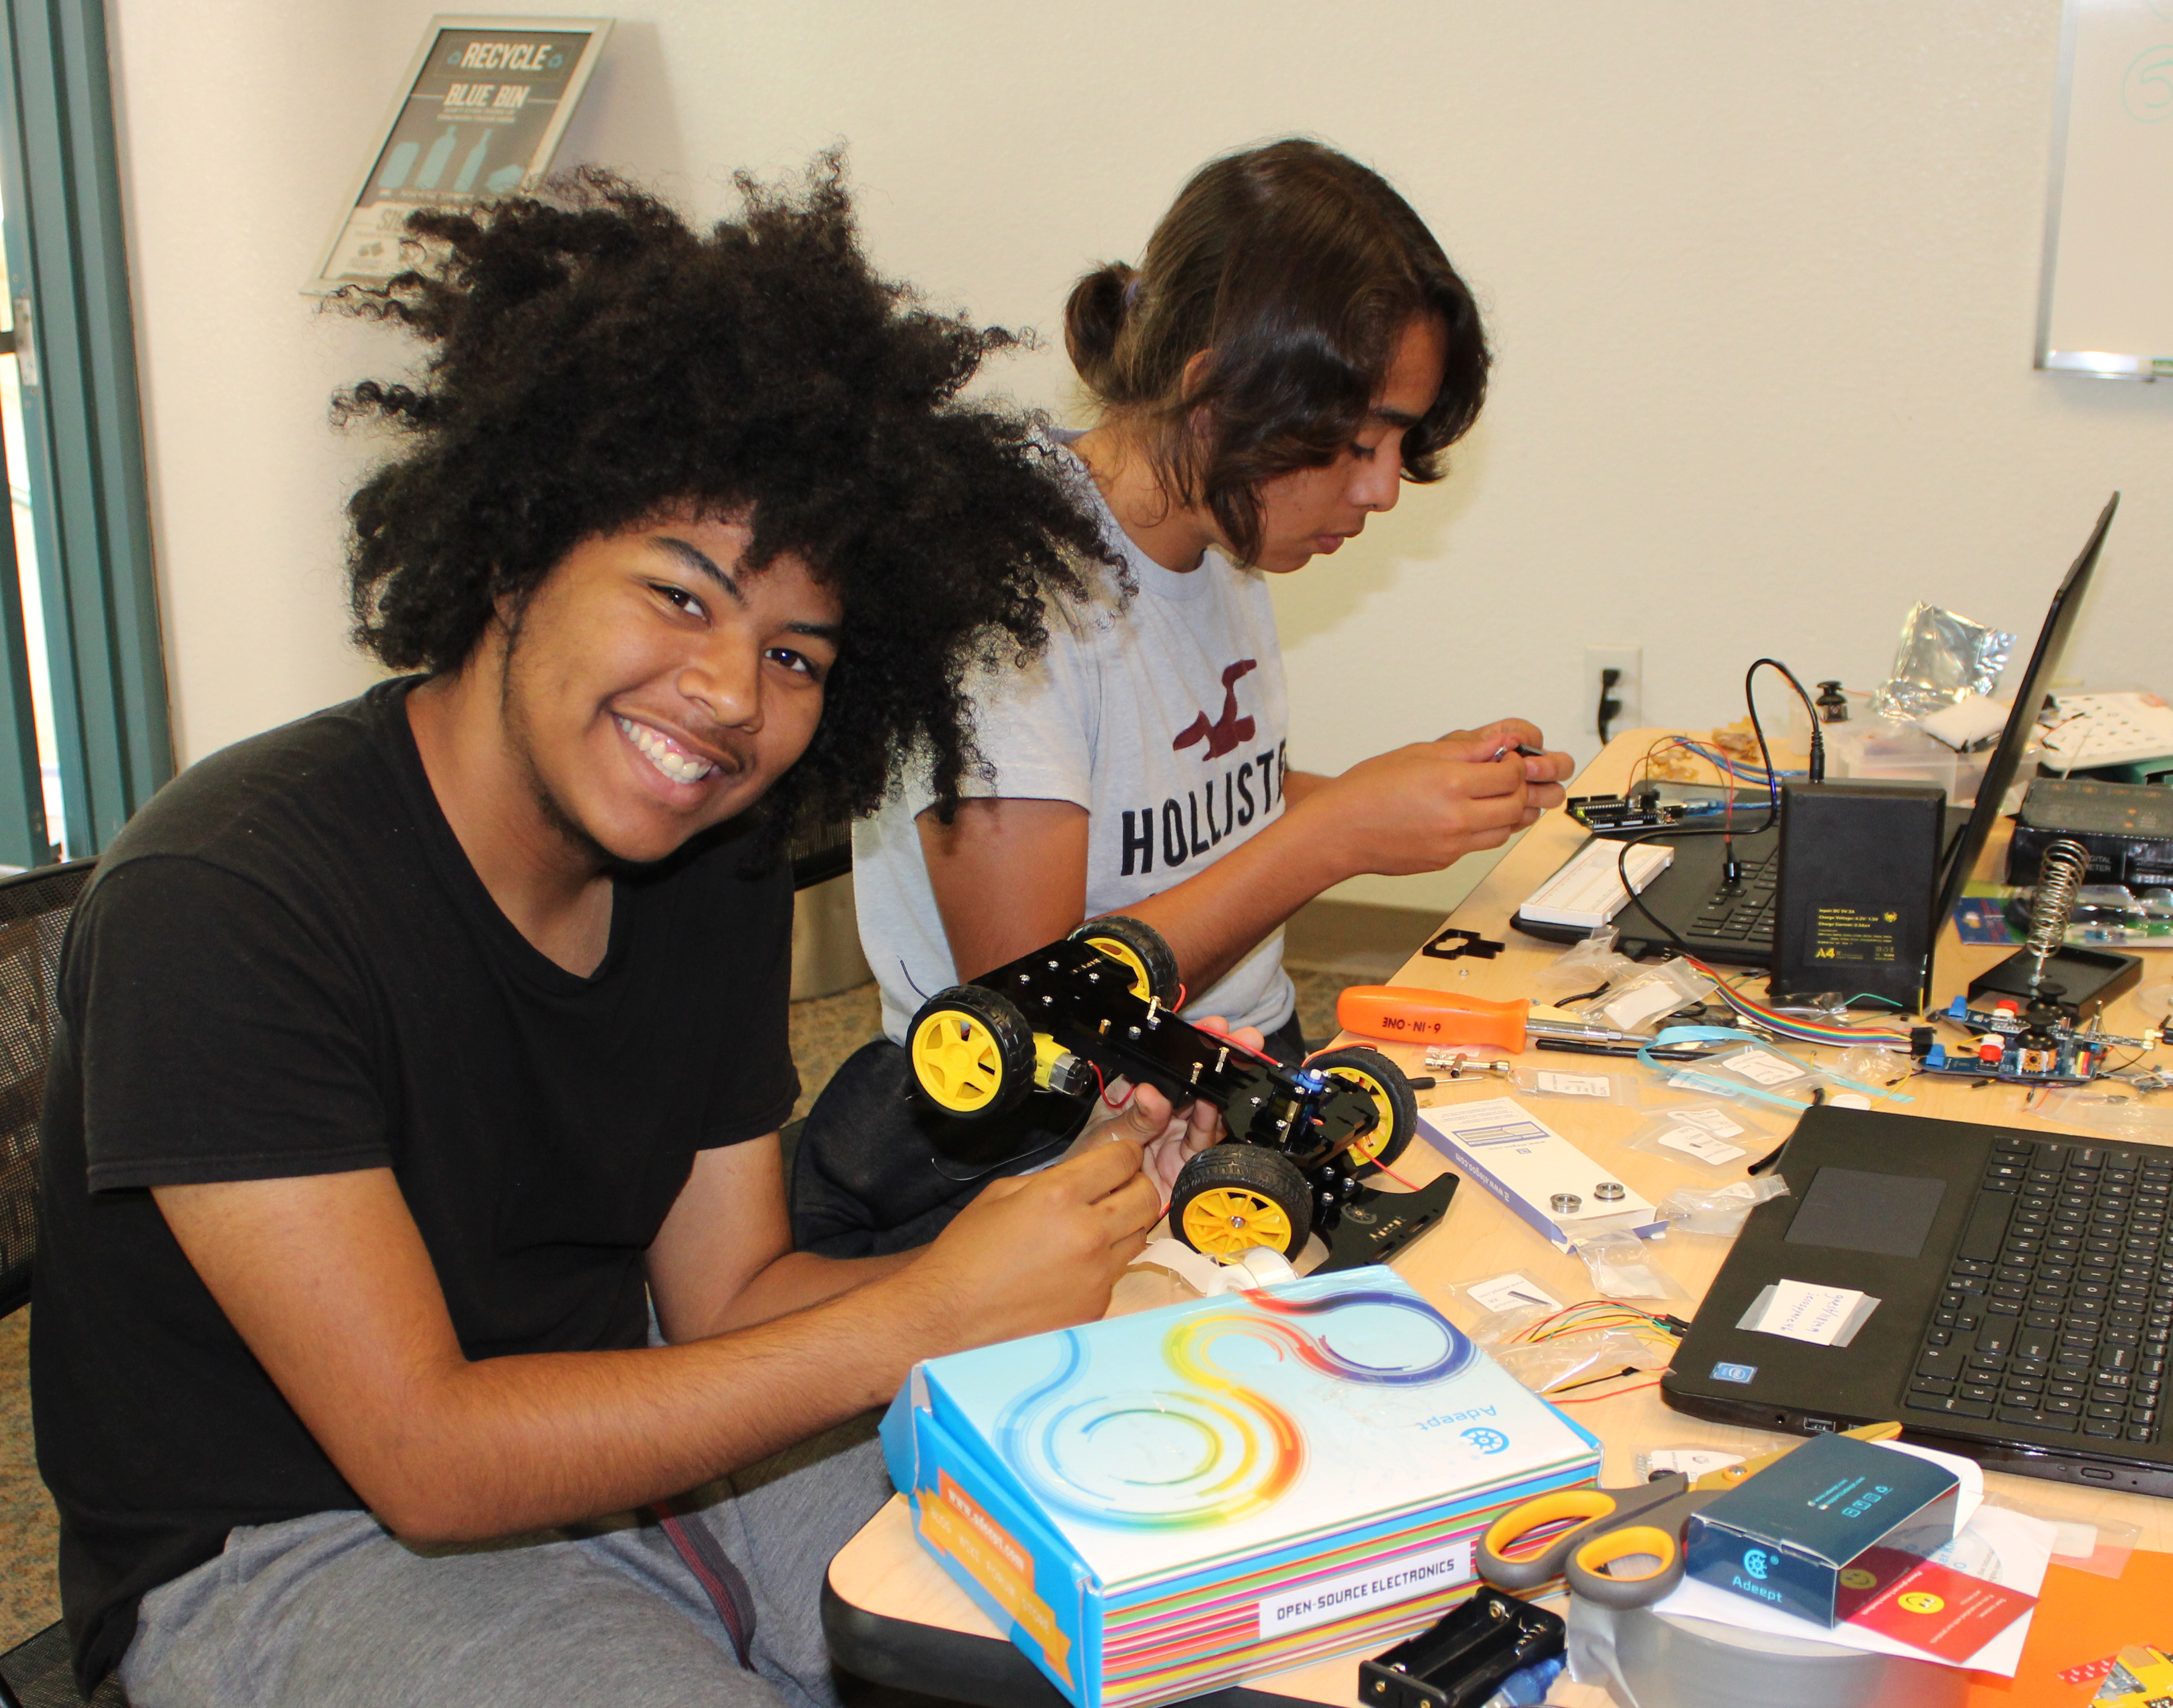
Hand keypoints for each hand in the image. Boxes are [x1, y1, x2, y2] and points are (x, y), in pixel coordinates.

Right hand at [904, 1134, 1163, 1350]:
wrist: (948, 1317)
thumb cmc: (966, 1252)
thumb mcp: (1000, 1194)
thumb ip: (1049, 1180)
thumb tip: (1082, 1178)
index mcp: (1059, 1196)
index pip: (1122, 1160)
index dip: (1125, 1154)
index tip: (1121, 1158)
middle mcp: (1087, 1234)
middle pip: (1146, 1197)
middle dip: (1136, 1186)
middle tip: (1117, 1190)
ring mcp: (1096, 1275)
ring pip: (1140, 1236)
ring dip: (1124, 1226)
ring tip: (1093, 1229)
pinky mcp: (1096, 1307)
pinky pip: (1116, 1274)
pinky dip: (1103, 1265)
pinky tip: (1071, 1269)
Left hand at [1065, 1017, 1265, 1202]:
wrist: (1095, 1206)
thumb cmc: (1089, 1162)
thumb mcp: (1107, 1135)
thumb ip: (1135, 1118)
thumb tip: (1153, 1095)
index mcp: (1138, 1091)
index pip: (1166, 1061)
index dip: (1189, 1043)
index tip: (1209, 1028)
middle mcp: (1163, 1109)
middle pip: (1195, 1080)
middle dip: (1219, 1059)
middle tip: (1242, 1040)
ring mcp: (1178, 1132)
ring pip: (1207, 1105)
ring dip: (1221, 1087)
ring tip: (1228, 1070)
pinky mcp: (1188, 1157)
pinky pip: (1205, 1136)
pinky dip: (1212, 1120)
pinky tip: (1214, 1104)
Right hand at [1297, 718, 1569, 877]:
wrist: (1339, 831)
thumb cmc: (1367, 789)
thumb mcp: (1418, 753)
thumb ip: (1466, 749)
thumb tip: (1499, 742)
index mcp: (1451, 783)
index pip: (1512, 775)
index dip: (1516, 762)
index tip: (1507, 757)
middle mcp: (1457, 817)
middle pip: (1517, 804)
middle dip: (1520, 787)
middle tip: (1508, 776)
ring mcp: (1453, 844)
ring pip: (1506, 829)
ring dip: (1509, 811)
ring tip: (1492, 795)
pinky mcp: (1447, 860)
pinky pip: (1483, 845)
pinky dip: (1487, 829)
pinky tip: (1471, 814)